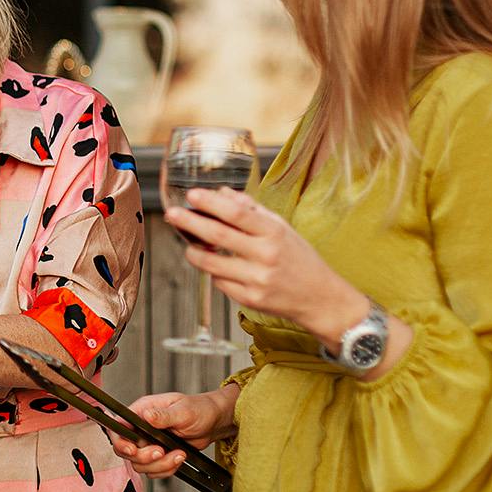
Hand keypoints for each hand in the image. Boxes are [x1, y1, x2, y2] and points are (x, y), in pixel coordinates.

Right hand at [108, 390, 231, 478]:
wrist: (212, 423)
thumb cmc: (199, 409)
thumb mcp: (183, 411)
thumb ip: (163, 415)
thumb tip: (147, 415)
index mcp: (142, 411)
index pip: (119, 427)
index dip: (121, 442)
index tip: (132, 450)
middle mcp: (141, 428)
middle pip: (126, 451)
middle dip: (144, 457)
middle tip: (162, 452)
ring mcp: (148, 443)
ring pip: (140, 464)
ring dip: (160, 465)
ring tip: (178, 454)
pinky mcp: (158, 455)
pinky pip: (153, 470)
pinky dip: (166, 470)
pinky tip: (178, 459)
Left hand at [165, 187, 370, 345]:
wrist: (319, 297)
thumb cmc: (298, 257)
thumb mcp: (281, 228)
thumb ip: (252, 210)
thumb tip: (221, 192)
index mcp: (274, 233)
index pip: (237, 213)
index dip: (211, 203)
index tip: (191, 195)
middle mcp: (265, 256)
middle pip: (218, 236)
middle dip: (190, 223)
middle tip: (172, 214)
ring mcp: (256, 280)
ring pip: (211, 264)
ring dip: (194, 252)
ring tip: (188, 243)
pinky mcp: (249, 299)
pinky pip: (219, 282)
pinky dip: (213, 272)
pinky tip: (218, 266)